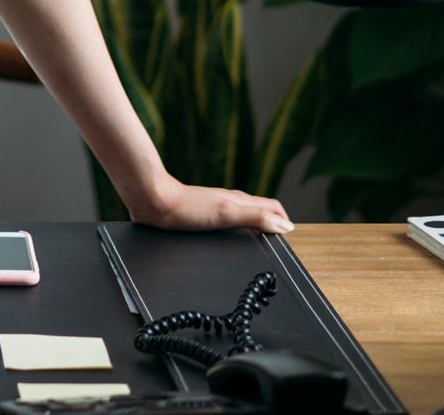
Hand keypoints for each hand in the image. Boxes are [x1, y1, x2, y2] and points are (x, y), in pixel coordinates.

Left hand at [129, 177, 293, 234]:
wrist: (154, 203)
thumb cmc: (187, 208)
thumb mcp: (227, 213)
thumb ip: (256, 217)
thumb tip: (285, 226)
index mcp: (240, 201)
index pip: (272, 207)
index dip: (284, 221)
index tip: (289, 237)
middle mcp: (230, 203)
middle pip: (261, 211)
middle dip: (274, 224)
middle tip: (280, 242)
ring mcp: (216, 209)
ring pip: (244, 217)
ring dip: (256, 227)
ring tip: (260, 243)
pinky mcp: (202, 217)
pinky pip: (227, 223)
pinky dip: (237, 232)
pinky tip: (229, 241)